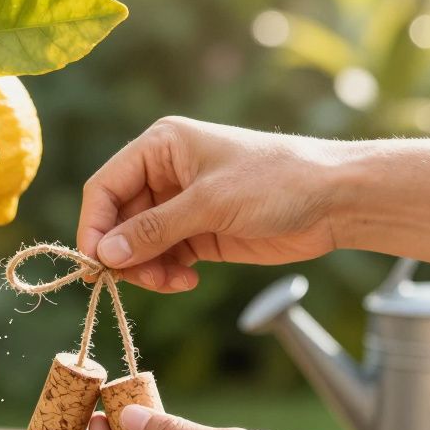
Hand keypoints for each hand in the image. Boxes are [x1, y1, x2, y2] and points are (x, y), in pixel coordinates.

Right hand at [77, 117, 342, 291]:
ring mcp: (181, 205)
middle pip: (118, 220)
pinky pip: (163, 257)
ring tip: (171, 282)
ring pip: (138, 244)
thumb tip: (105, 254)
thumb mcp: (210, 204)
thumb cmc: (276, 182)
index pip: (105, 187)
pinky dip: (166, 274)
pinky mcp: (199, 232)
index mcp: (160, 147)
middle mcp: (164, 173)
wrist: (334, 200)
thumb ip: (155, 229)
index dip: (94, 225)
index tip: (96, 263)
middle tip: (138, 280)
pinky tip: (188, 282)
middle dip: (124, 253)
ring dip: (146, 268)